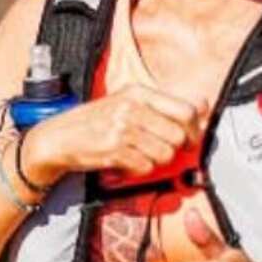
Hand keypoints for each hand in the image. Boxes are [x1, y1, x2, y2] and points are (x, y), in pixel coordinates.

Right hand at [23, 84, 207, 185]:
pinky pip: (146, 167)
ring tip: (138, 154)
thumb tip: (203, 106)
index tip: (189, 137)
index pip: (186, 110)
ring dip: (155, 160)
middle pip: (178, 136)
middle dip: (174, 148)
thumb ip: (162, 105)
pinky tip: (126, 161)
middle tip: (158, 148)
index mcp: (138, 92)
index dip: (194, 128)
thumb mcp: (126, 102)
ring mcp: (123, 129)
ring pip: (165, 154)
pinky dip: (139, 169)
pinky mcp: (115, 151)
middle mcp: (132, 108)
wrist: (57, 138)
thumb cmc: (94, 121)